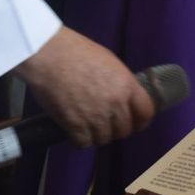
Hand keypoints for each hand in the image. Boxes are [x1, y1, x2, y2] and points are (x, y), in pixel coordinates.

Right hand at [14, 28, 154, 146]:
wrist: (48, 54)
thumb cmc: (76, 51)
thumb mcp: (108, 61)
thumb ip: (120, 82)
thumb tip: (123, 97)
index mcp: (126, 85)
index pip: (146, 113)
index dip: (141, 121)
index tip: (135, 123)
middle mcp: (115, 104)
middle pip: (124, 130)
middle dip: (116, 129)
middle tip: (105, 124)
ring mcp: (96, 117)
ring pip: (104, 139)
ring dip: (97, 135)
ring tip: (87, 125)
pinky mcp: (75, 125)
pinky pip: (84, 143)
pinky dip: (80, 139)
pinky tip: (75, 130)